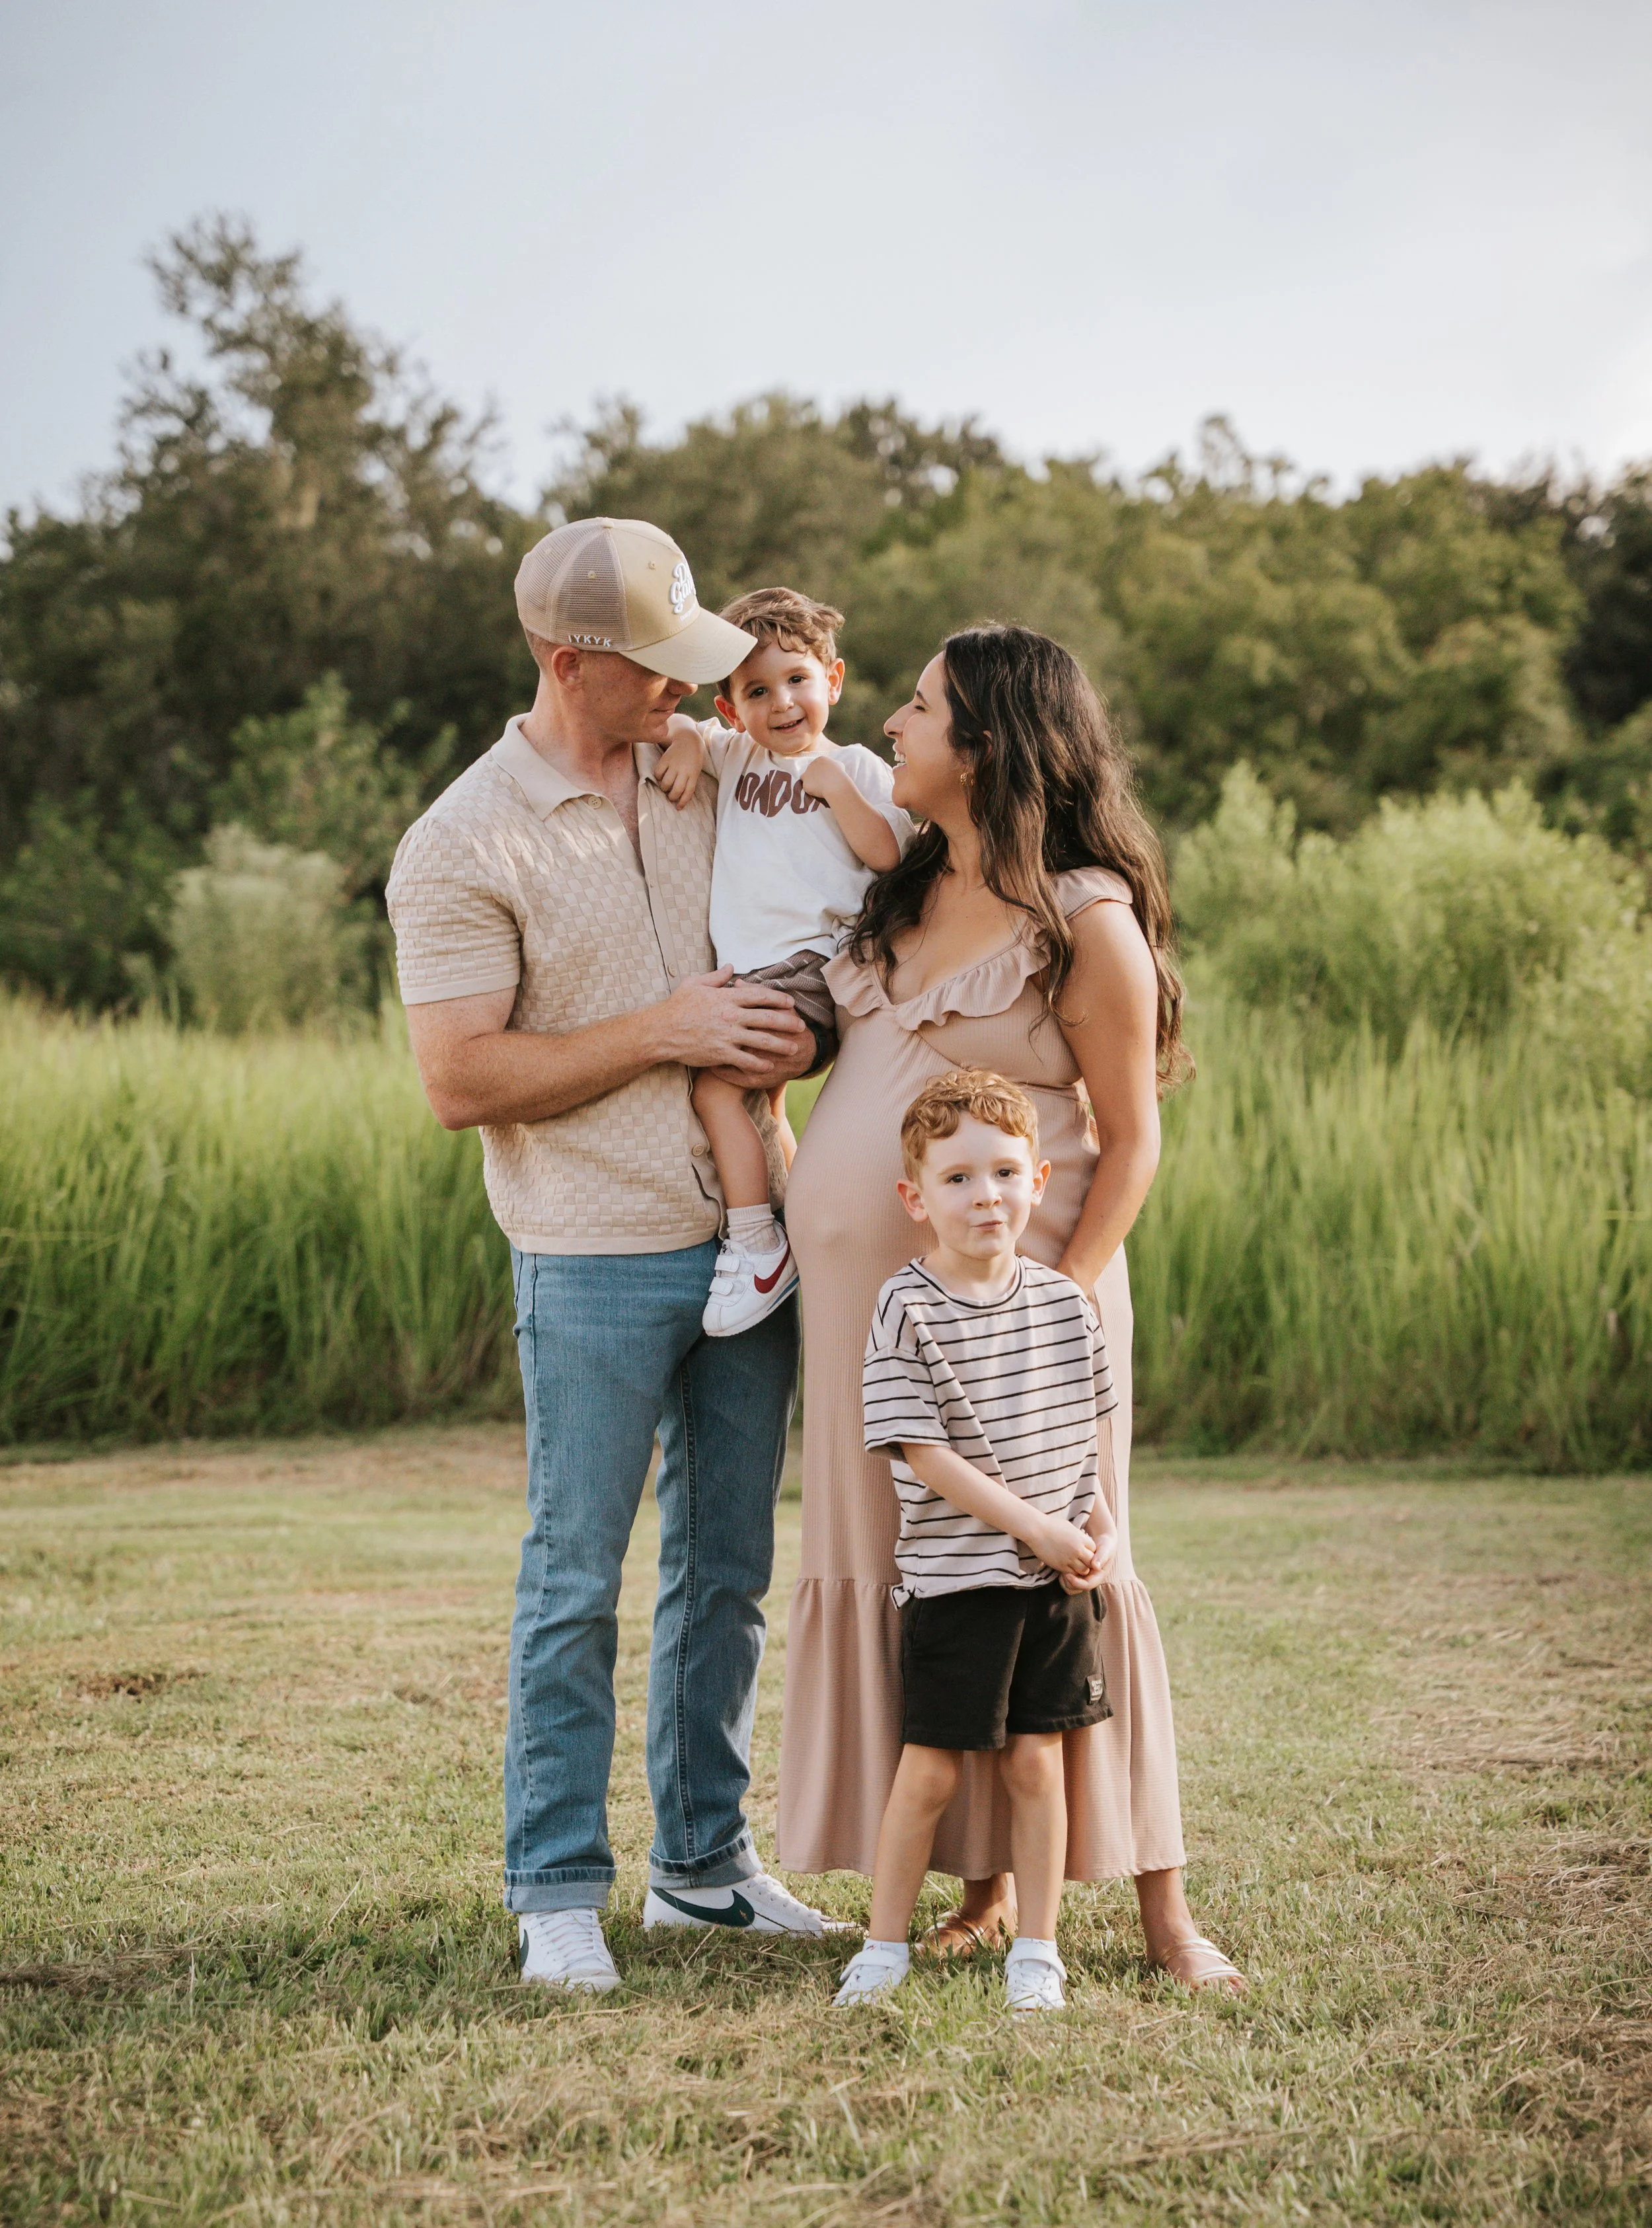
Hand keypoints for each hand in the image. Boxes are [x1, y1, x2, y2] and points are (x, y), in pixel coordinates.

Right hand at [652, 969, 812, 1079]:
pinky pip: (746, 1060)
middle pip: (768, 1018)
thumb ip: (716, 976)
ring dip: (780, 1045)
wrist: (661, 1031)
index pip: (760, 996)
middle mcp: (731, 1016)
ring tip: (793, 1048)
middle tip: (801, 1026)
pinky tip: (769, 1066)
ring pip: (762, 1041)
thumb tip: (730, 967)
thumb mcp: (695, 984)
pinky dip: (760, 1064)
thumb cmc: (677, 1006)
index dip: (779, 999)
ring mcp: (727, 1035)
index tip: (791, 1003)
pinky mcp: (721, 1053)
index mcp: (727, 997)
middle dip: (787, 1022)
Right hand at [655, 752, 699, 809]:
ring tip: (665, 787)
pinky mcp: (665, 759)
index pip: (688, 792)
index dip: (682, 802)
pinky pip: (658, 773)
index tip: (678, 807)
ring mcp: (674, 764)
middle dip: (672, 797)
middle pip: (676, 790)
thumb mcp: (695, 770)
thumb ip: (689, 782)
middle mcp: (684, 770)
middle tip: (670, 796)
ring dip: (664, 788)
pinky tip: (660, 776)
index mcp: (693, 774)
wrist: (688, 740)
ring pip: (666, 783)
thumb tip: (679, 797)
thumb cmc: (693, 759)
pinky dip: (658, 777)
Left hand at [797, 754, 846, 802]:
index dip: (821, 773)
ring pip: (806, 778)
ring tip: (818, 789)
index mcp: (820, 759)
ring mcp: (807, 773)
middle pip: (810, 771)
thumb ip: (834, 765)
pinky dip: (810, 790)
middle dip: (814, 777)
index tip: (825, 779)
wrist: (836, 786)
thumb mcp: (839, 766)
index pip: (817, 765)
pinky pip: (807, 787)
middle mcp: (812, 764)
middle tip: (821, 785)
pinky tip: (817, 792)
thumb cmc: (840, 776)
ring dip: (811, 783)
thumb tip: (834, 766)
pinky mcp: (805, 783)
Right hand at [1026, 1514, 1098, 1579]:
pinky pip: (1072, 1573)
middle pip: (1091, 1562)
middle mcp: (1078, 1550)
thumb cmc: (1051, 1525)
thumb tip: (1083, 1540)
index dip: (1090, 1551)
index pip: (1095, 1550)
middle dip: (1088, 1562)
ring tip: (1074, 1564)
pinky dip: (1071, 1572)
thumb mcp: (1070, 1527)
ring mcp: (1070, 1558)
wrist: (1037, 1530)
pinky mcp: (1061, 1565)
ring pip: (1083, 1570)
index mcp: (1082, 1539)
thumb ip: (1079, 1536)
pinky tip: (1066, 1566)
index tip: (1084, 1551)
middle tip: (1081, 1560)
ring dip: (1081, 1569)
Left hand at [1060, 1516, 1117, 1591]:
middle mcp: (1092, 1579)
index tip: (1067, 1574)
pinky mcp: (1079, 1573)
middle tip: (1062, 1573)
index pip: (1087, 1585)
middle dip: (1069, 1583)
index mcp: (1099, 1576)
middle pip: (1078, 1589)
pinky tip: (1061, 1568)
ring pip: (1072, 1587)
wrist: (1103, 1542)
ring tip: (1061, 1571)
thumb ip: (1102, 1556)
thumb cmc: (1105, 1545)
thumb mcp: (1105, 1549)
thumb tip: (1095, 1566)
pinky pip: (1070, 1581)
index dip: (1077, 1583)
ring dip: (1065, 1581)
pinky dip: (1064, 1577)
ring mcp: (1085, 1577)